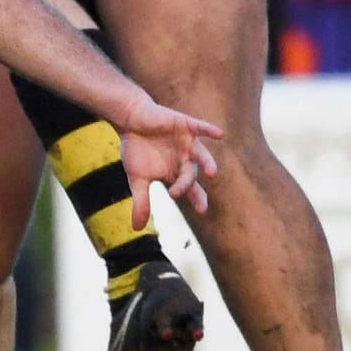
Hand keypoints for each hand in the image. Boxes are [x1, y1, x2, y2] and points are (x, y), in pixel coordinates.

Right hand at [118, 103, 219, 223]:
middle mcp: (185, 159)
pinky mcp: (185, 125)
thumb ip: (141, 202)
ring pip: (201, 154)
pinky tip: (219, 134)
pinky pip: (200, 127)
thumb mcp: (137, 178)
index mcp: (176, 173)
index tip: (202, 210)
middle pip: (192, 174)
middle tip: (195, 196)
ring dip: (207, 163)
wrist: (131, 121)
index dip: (197, 198)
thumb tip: (137, 228)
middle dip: (191, 185)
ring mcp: (187, 142)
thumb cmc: (136, 149)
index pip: (190, 189)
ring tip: (212, 174)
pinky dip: (209, 129)